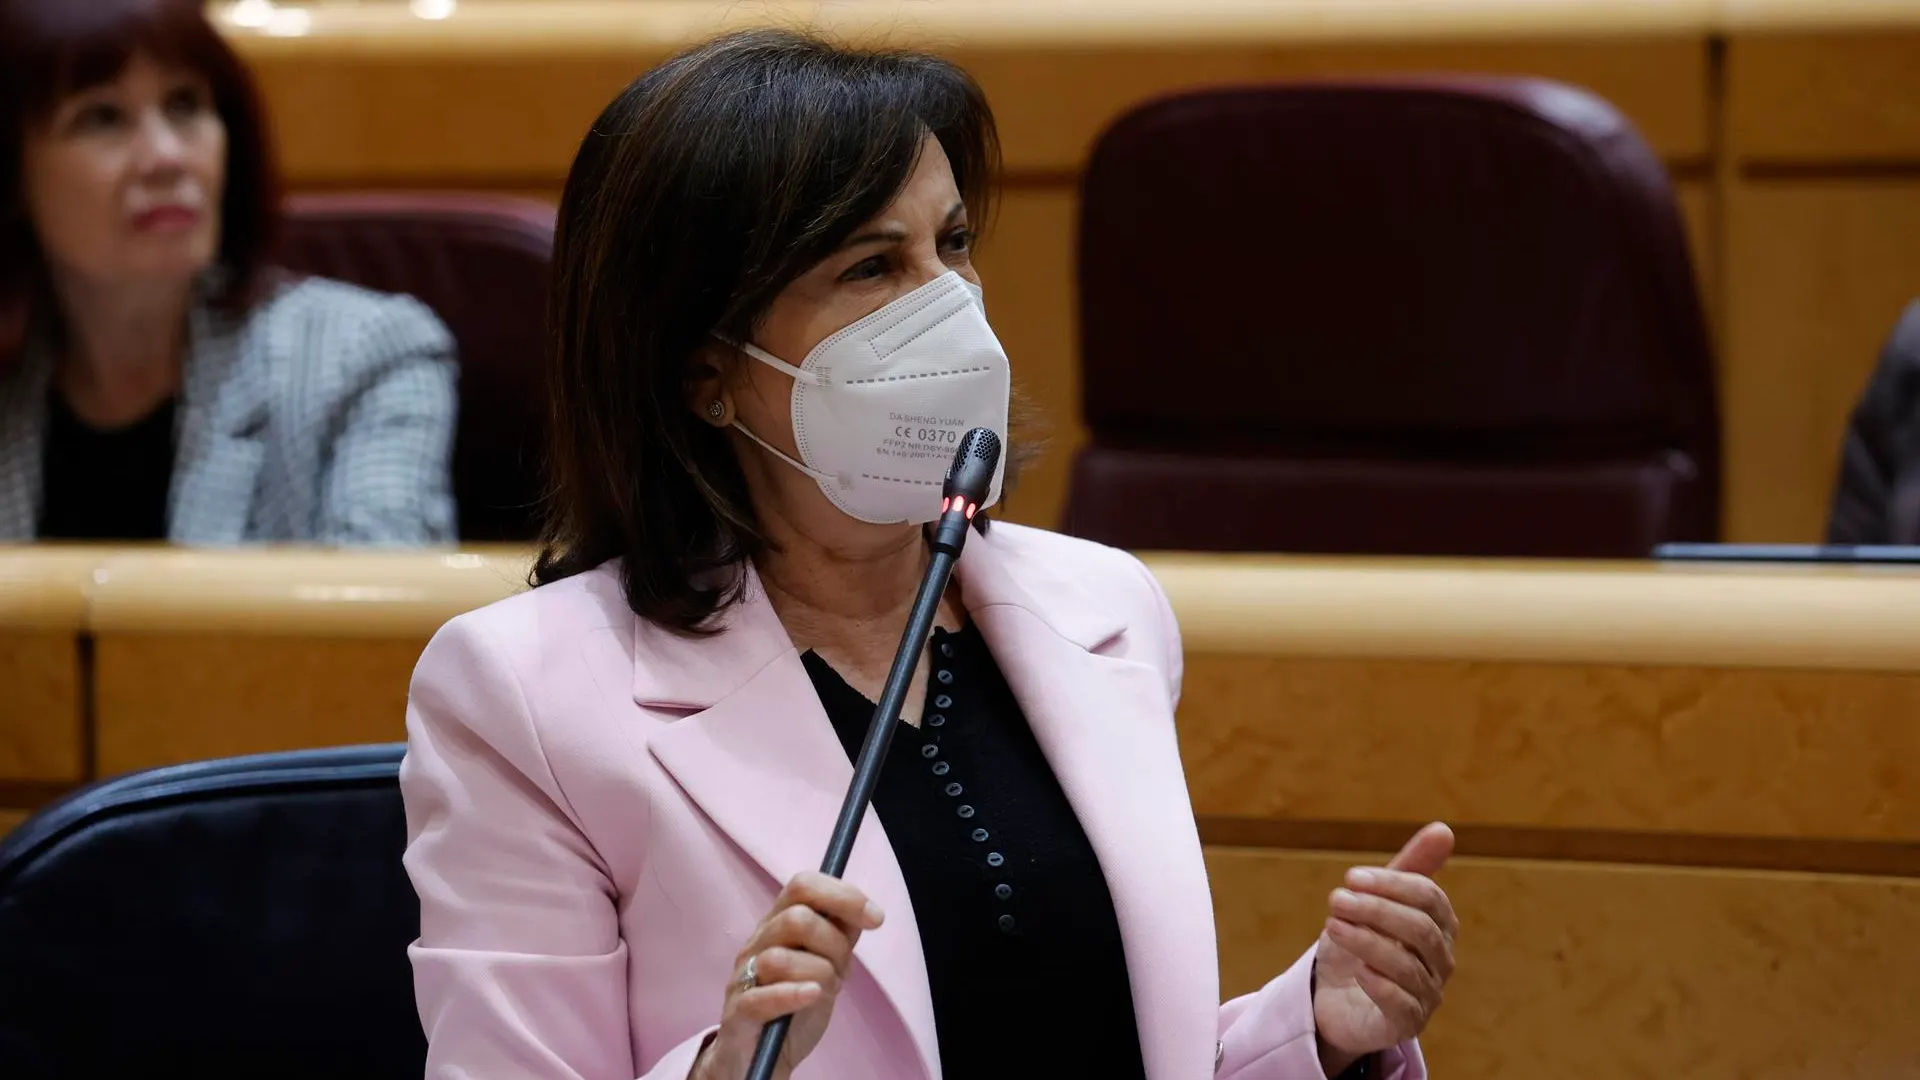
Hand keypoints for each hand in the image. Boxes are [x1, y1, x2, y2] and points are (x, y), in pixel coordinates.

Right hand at [692, 872, 883, 1079]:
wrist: (763, 1056)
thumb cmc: (796, 1005)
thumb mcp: (827, 965)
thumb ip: (841, 936)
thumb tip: (866, 912)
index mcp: (778, 923)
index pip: (802, 886)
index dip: (842, 895)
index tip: (876, 918)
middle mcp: (757, 943)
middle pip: (796, 919)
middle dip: (833, 944)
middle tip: (842, 970)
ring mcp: (744, 976)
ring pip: (779, 958)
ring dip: (818, 974)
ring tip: (825, 991)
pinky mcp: (738, 1012)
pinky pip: (760, 997)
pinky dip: (791, 994)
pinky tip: (812, 995)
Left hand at [1312, 822, 1458, 1075]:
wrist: (1334, 1001)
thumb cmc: (1359, 945)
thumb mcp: (1374, 903)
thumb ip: (1407, 869)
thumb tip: (1444, 829)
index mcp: (1438, 927)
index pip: (1429, 899)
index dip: (1391, 884)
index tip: (1350, 877)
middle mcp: (1440, 962)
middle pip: (1420, 930)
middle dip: (1377, 910)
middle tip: (1336, 899)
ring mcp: (1425, 995)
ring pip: (1407, 966)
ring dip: (1367, 942)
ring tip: (1332, 926)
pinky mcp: (1405, 1025)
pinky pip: (1402, 1005)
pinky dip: (1381, 985)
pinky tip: (1358, 971)